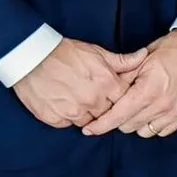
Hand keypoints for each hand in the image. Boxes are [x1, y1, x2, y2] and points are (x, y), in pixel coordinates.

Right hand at [13, 38, 147, 128]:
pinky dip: (70, 117)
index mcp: (106, 83)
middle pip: (108, 113)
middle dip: (106, 107)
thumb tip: (143, 56)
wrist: (33, 58)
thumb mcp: (98, 52)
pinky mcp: (56, 119)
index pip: (125, 100)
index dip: (122, 98)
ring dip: (88, 114)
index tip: (116, 94)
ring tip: (80, 99)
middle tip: (97, 96)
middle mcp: (92, 101)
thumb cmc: (66, 52)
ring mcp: (73, 112)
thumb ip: (122, 60)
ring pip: (89, 122)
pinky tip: (66, 104)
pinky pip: (69, 124)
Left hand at [83, 29, 176, 138]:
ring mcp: (175, 111)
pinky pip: (161, 132)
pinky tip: (153, 111)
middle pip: (128, 126)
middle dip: (119, 118)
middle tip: (120, 105)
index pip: (118, 115)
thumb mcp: (143, 58)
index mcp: (149, 89)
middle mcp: (162, 104)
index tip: (89, 129)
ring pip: (144, 132)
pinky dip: (153, 124)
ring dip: (137, 122)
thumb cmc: (172, 48)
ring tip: (139, 106)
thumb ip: (123, 78)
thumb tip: (106, 92)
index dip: (101, 125)